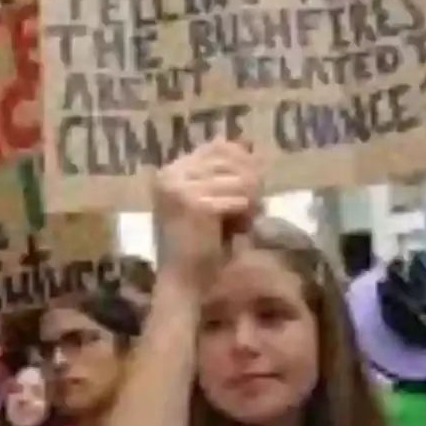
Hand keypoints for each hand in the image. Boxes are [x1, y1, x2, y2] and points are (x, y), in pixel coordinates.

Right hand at [153, 139, 262, 288]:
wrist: (183, 282)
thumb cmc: (198, 247)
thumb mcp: (210, 202)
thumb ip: (224, 175)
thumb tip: (248, 143)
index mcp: (170, 170)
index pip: (217, 147)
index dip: (243, 161)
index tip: (255, 184)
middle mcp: (171, 174)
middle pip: (231, 160)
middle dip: (250, 183)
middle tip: (251, 210)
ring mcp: (181, 187)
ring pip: (240, 179)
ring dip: (250, 201)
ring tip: (243, 223)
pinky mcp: (195, 204)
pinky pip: (240, 199)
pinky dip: (247, 215)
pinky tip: (240, 230)